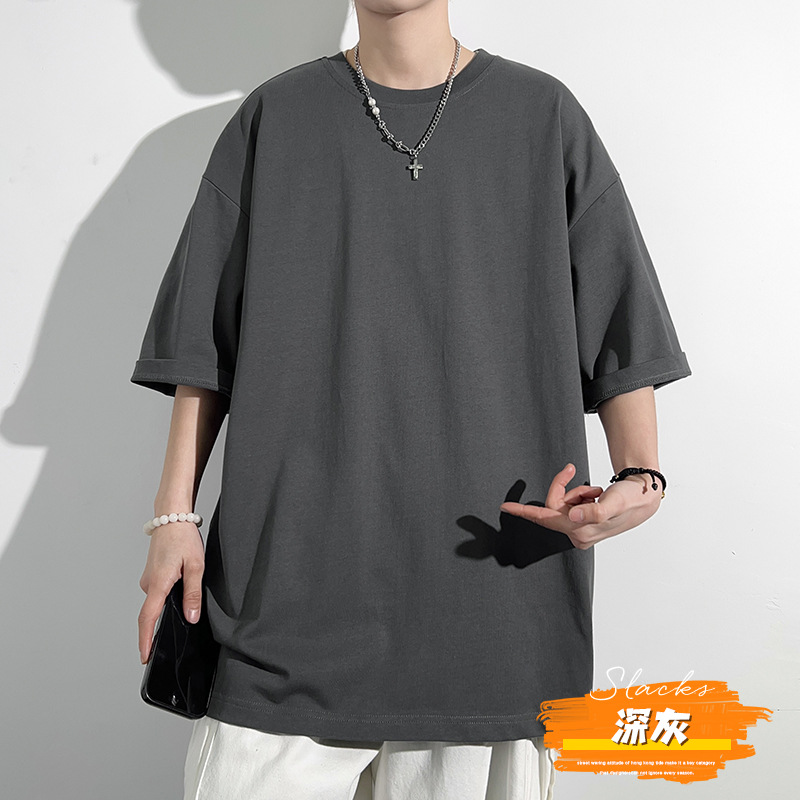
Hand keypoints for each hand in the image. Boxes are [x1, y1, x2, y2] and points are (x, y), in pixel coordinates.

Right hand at [137, 522, 204, 663]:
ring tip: (183, 610)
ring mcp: (148, 578)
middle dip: (160, 628)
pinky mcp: (151, 574)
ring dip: (166, 608)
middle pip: (152, 613)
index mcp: (158, 583)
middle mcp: (148, 583)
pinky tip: (179, 593)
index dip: (146, 640)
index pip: (147, 619)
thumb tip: (191, 618)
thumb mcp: (196, 566)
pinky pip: (157, 592)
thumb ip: (193, 594)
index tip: (145, 657)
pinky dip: (165, 598)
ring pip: (157, 601)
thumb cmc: (183, 537)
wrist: (171, 516)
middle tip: (171, 641)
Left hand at [499, 463, 660, 549]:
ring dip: (576, 491)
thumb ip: (594, 511)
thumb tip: (572, 516)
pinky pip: (570, 504)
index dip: (524, 512)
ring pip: (563, 503)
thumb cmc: (631, 498)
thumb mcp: (615, 502)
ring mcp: (579, 529)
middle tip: (571, 469)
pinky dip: (581, 495)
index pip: (546, 519)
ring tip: (595, 490)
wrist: (644, 496)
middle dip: (564, 488)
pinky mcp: (582, 523)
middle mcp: (577, 534)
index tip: (505, 507)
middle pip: (554, 506)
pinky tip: (596, 495)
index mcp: (581, 531)